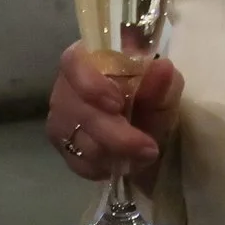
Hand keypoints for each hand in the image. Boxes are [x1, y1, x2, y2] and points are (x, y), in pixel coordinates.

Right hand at [47, 45, 181, 181]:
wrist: (146, 126)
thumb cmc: (151, 97)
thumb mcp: (164, 90)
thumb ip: (162, 82)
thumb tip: (162, 68)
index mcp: (90, 57)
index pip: (73, 63)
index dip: (90, 84)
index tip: (117, 104)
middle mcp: (67, 84)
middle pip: (76, 110)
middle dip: (114, 135)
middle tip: (148, 149)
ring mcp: (60, 116)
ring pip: (76, 141)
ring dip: (112, 154)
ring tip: (143, 156)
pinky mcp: (63, 145)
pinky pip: (77, 162)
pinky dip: (103, 167)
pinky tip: (123, 163)